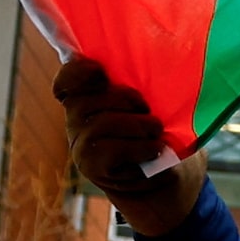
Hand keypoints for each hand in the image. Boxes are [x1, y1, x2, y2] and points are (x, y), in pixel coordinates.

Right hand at [52, 57, 201, 233]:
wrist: (170, 178)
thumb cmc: (163, 134)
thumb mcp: (154, 105)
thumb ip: (142, 85)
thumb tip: (158, 61)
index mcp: (91, 97)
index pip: (69, 79)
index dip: (77, 71)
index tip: (99, 70)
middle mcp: (77, 119)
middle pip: (86, 98)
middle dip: (125, 100)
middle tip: (148, 112)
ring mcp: (80, 144)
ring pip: (101, 123)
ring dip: (139, 126)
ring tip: (156, 133)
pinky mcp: (91, 165)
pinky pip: (110, 149)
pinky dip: (140, 147)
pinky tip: (156, 150)